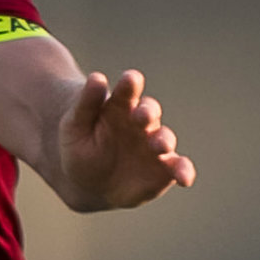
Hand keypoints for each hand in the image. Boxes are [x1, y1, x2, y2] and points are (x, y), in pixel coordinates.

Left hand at [59, 70, 194, 209]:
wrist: (88, 181)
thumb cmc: (82, 148)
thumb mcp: (75, 125)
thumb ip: (86, 103)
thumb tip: (97, 77)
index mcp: (120, 106)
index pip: (127, 91)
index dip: (130, 84)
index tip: (130, 78)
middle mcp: (142, 123)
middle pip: (149, 113)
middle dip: (148, 112)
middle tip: (143, 115)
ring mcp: (154, 145)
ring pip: (165, 139)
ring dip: (164, 140)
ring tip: (161, 145)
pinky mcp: (163, 169)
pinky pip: (176, 168)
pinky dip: (183, 171)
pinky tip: (184, 178)